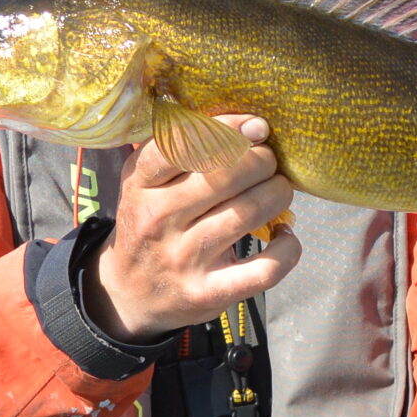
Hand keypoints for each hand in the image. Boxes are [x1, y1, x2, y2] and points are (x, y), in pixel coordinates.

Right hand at [82, 115, 300, 342]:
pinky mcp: (209, 293)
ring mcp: (184, 259)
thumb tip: (243, 121)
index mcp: (141, 185)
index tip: (257, 126)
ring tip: (280, 190)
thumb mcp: (144, 184)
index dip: (228, 128)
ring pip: (248, 213)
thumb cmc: (149, 224)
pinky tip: (287, 236)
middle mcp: (158, 220)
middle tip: (270, 162)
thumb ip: (177, 150)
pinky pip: (264, 268)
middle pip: (225, 175)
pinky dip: (288, 249)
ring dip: (278, 194)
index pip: (182, 144)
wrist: (128, 295)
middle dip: (262, 160)